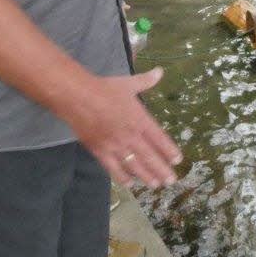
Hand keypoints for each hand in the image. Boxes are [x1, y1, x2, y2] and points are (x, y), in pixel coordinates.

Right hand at [66, 67, 182, 187]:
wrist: (78, 97)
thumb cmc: (105, 89)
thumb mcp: (129, 84)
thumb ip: (146, 81)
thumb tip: (160, 71)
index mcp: (140, 119)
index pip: (159, 138)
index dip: (169, 150)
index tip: (177, 160)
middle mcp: (131, 135)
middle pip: (150, 156)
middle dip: (162, 170)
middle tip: (171, 180)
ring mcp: (116, 145)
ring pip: (134, 165)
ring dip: (146, 176)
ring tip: (155, 185)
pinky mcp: (100, 152)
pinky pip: (114, 169)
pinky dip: (122, 177)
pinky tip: (130, 183)